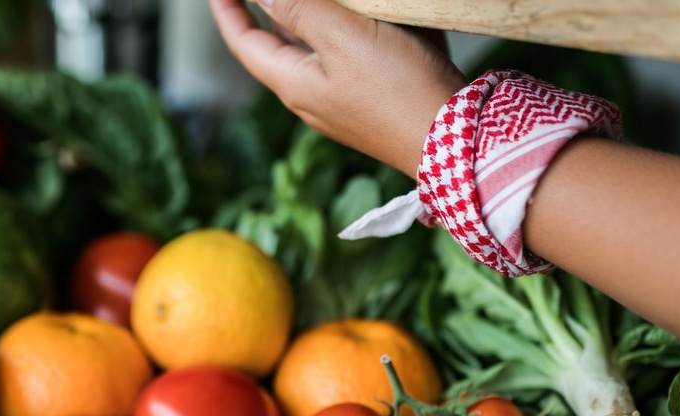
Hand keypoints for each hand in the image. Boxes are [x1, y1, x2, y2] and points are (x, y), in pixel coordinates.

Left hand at [209, 0, 465, 174]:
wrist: (452, 138)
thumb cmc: (397, 88)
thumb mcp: (343, 36)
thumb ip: (300, 9)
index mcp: (292, 83)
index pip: (244, 42)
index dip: (227, 10)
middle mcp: (308, 98)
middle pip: (272, 49)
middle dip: (262, 14)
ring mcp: (338, 104)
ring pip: (309, 52)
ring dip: (301, 21)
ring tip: (298, 1)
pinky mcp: (368, 104)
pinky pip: (342, 59)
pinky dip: (338, 30)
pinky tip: (357, 17)